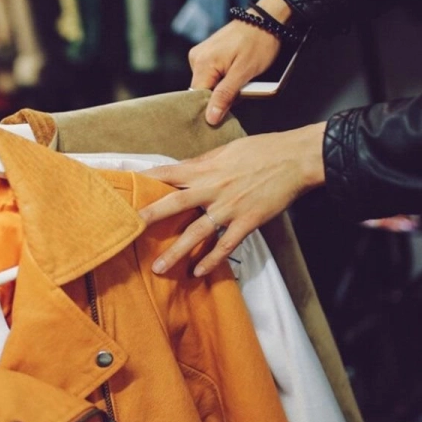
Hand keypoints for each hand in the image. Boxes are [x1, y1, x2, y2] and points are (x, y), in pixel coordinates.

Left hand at [139, 123, 326, 276]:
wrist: (296, 159)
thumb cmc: (263, 149)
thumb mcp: (227, 150)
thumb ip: (203, 163)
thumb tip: (182, 170)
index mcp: (206, 168)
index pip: (168, 172)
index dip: (145, 178)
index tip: (124, 184)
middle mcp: (213, 188)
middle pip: (174, 204)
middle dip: (150, 217)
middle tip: (128, 230)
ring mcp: (229, 207)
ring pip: (196, 233)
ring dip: (176, 252)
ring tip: (158, 268)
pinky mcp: (247, 222)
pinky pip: (225, 245)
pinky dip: (211, 260)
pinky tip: (197, 272)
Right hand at [189, 0, 290, 124]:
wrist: (266, 19)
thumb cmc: (259, 43)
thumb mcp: (244, 72)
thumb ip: (225, 95)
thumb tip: (210, 118)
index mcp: (202, 63)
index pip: (197, 97)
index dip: (212, 106)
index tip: (229, 107)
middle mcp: (195, 58)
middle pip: (202, 91)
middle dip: (221, 95)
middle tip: (241, 88)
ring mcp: (200, 54)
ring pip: (208, 84)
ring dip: (223, 87)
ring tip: (240, 77)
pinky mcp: (206, 53)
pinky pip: (211, 74)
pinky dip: (223, 78)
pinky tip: (235, 71)